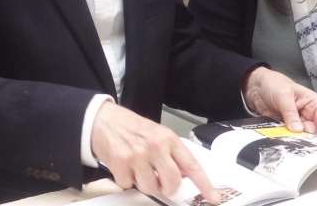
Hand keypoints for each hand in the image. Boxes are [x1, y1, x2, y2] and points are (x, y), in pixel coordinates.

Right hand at [90, 102, 221, 203]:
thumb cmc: (130, 127)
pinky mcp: (121, 163)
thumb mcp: (157, 134)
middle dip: (166, 187)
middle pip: (171, 182)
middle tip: (159, 180)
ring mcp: (138, 155)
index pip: (191, 165)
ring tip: (137, 167)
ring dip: (143, 182)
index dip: (204, 184)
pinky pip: (128, 185)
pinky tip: (124, 165)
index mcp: (168, 139)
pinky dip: (126, 179)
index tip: (213, 197)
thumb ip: (171, 153)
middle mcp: (155, 146)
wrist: (103, 119)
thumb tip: (183, 175)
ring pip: (149, 187)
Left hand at [243, 67, 316, 136]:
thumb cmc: (274, 84)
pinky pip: (288, 135)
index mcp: (313, 104)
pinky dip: (286, 138)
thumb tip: (298, 130)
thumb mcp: (284, 95)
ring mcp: (296, 121)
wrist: (254, 85)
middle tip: (299, 142)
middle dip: (308, 138)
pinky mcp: (284, 126)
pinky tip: (282, 141)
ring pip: (301, 136)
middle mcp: (307, 114)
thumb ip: (291, 112)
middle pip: (314, 131)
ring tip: (289, 142)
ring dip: (296, 139)